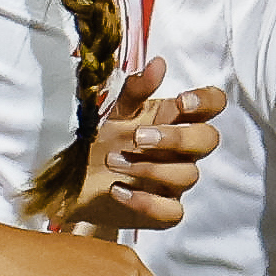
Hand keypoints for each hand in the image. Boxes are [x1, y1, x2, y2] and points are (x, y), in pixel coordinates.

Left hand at [71, 56, 226, 232]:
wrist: (64, 178)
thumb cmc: (95, 137)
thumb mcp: (110, 110)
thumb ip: (135, 90)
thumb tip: (158, 63)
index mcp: (171, 118)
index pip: (211, 104)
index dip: (206, 102)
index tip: (181, 103)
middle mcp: (179, 150)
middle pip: (207, 140)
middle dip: (177, 138)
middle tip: (138, 137)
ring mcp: (172, 182)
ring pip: (187, 175)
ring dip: (149, 168)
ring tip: (112, 161)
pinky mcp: (160, 212)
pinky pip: (171, 212)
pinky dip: (146, 202)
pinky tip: (117, 190)